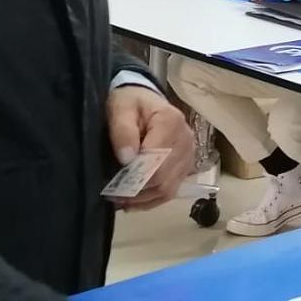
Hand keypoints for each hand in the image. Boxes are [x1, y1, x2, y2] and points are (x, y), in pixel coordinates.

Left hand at [105, 87, 194, 209]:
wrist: (143, 99)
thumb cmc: (130, 102)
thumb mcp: (120, 108)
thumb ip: (123, 131)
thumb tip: (127, 159)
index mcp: (171, 122)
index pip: (156, 160)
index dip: (134, 176)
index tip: (112, 183)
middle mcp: (186, 140)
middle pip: (163, 178)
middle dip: (136, 190)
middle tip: (112, 195)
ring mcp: (189, 156)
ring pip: (167, 189)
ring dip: (142, 198)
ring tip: (120, 200)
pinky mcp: (185, 167)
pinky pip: (170, 191)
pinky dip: (151, 200)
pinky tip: (133, 202)